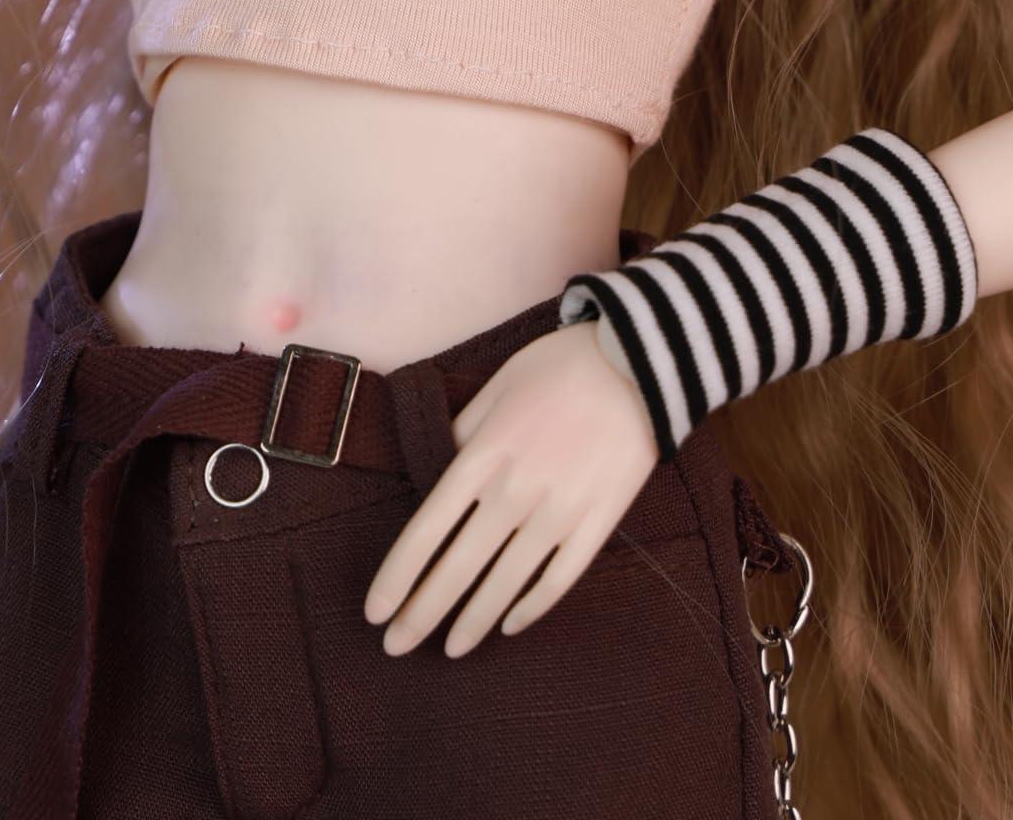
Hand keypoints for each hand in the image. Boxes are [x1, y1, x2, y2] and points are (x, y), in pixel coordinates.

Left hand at [364, 320, 659, 658]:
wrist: (638, 363)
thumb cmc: (559, 367)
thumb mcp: (497, 385)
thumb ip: (463, 432)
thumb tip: (436, 473)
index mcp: (484, 456)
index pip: (426, 532)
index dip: (396, 578)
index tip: (374, 611)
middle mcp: (515, 492)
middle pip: (457, 569)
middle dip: (421, 614)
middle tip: (394, 646)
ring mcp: (559, 513)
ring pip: (505, 584)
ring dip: (472, 621)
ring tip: (449, 649)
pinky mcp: (597, 523)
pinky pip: (557, 579)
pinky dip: (531, 607)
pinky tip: (510, 624)